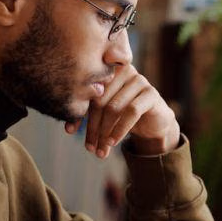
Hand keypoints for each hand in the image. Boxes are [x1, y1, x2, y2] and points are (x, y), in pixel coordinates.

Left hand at [65, 64, 179, 157]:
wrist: (153, 123)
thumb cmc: (124, 115)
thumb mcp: (103, 114)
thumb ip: (87, 114)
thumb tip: (68, 129)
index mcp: (107, 70)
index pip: (87, 92)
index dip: (78, 112)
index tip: (69, 131)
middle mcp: (122, 71)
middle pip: (99, 100)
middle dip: (92, 127)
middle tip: (89, 147)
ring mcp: (138, 80)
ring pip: (114, 107)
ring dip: (105, 132)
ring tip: (100, 150)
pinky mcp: (151, 93)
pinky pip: (132, 111)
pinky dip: (120, 129)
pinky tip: (113, 142)